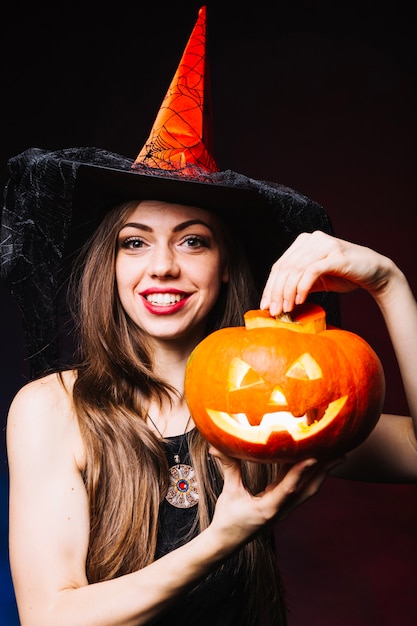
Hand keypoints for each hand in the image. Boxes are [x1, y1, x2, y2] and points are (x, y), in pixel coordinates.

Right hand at [209, 447, 343, 546]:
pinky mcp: (282, 506)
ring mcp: (284, 509)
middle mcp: (281, 510)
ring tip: (334, 457)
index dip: (301, 472)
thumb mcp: (230, 493)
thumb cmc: (228, 519)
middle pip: (309, 489)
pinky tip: (311, 463)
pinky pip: (299, 490)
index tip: (314, 456)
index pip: (289, 488)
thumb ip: (228, 468)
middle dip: (324, 472)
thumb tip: (216, 446)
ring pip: (308, 490)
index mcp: (269, 508)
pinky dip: (308, 476)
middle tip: (339, 454)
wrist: (227, 542)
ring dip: (321, 474)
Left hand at [260, 231, 392, 315]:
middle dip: (276, 292)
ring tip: (286, 309)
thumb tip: (276, 301)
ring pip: (296, 269)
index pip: (279, 265)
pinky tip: (299, 301)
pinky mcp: (335, 254)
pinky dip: (302, 288)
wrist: (374, 272)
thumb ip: (298, 284)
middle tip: (273, 311)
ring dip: (288, 292)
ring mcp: (324, 244)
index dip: (270, 286)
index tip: (265, 305)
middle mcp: (312, 239)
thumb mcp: (316, 280)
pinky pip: (311, 271)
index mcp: (303, 242)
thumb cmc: (344, 275)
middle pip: (285, 268)